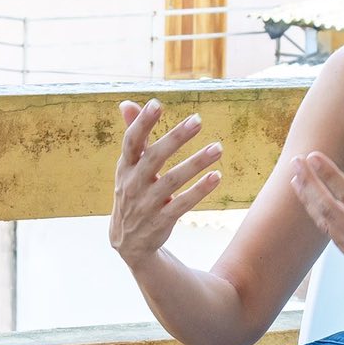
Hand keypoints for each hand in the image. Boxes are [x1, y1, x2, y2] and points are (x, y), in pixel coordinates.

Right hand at [109, 99, 222, 264]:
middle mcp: (133, 184)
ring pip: (172, 181)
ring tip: (218, 147)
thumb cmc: (133, 193)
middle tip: (198, 120)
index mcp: (124, 167)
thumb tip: (126, 103)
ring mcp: (146, 204)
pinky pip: (182, 204)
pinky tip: (217, 177)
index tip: (157, 104)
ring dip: (196, 163)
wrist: (129, 242)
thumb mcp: (128, 167)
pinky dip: (199, 190)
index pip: (131, 141)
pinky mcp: (161, 221)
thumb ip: (133, 136)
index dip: (142, 123)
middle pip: (154, 158)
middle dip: (175, 138)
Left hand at [290, 150, 343, 316]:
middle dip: (309, 184)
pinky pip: (334, 239)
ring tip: (297, 182)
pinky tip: (316, 210)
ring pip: (326, 224)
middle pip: (328, 207)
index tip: (313, 156)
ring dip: (309, 201)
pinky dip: (321, 221)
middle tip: (295, 163)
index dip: (328, 174)